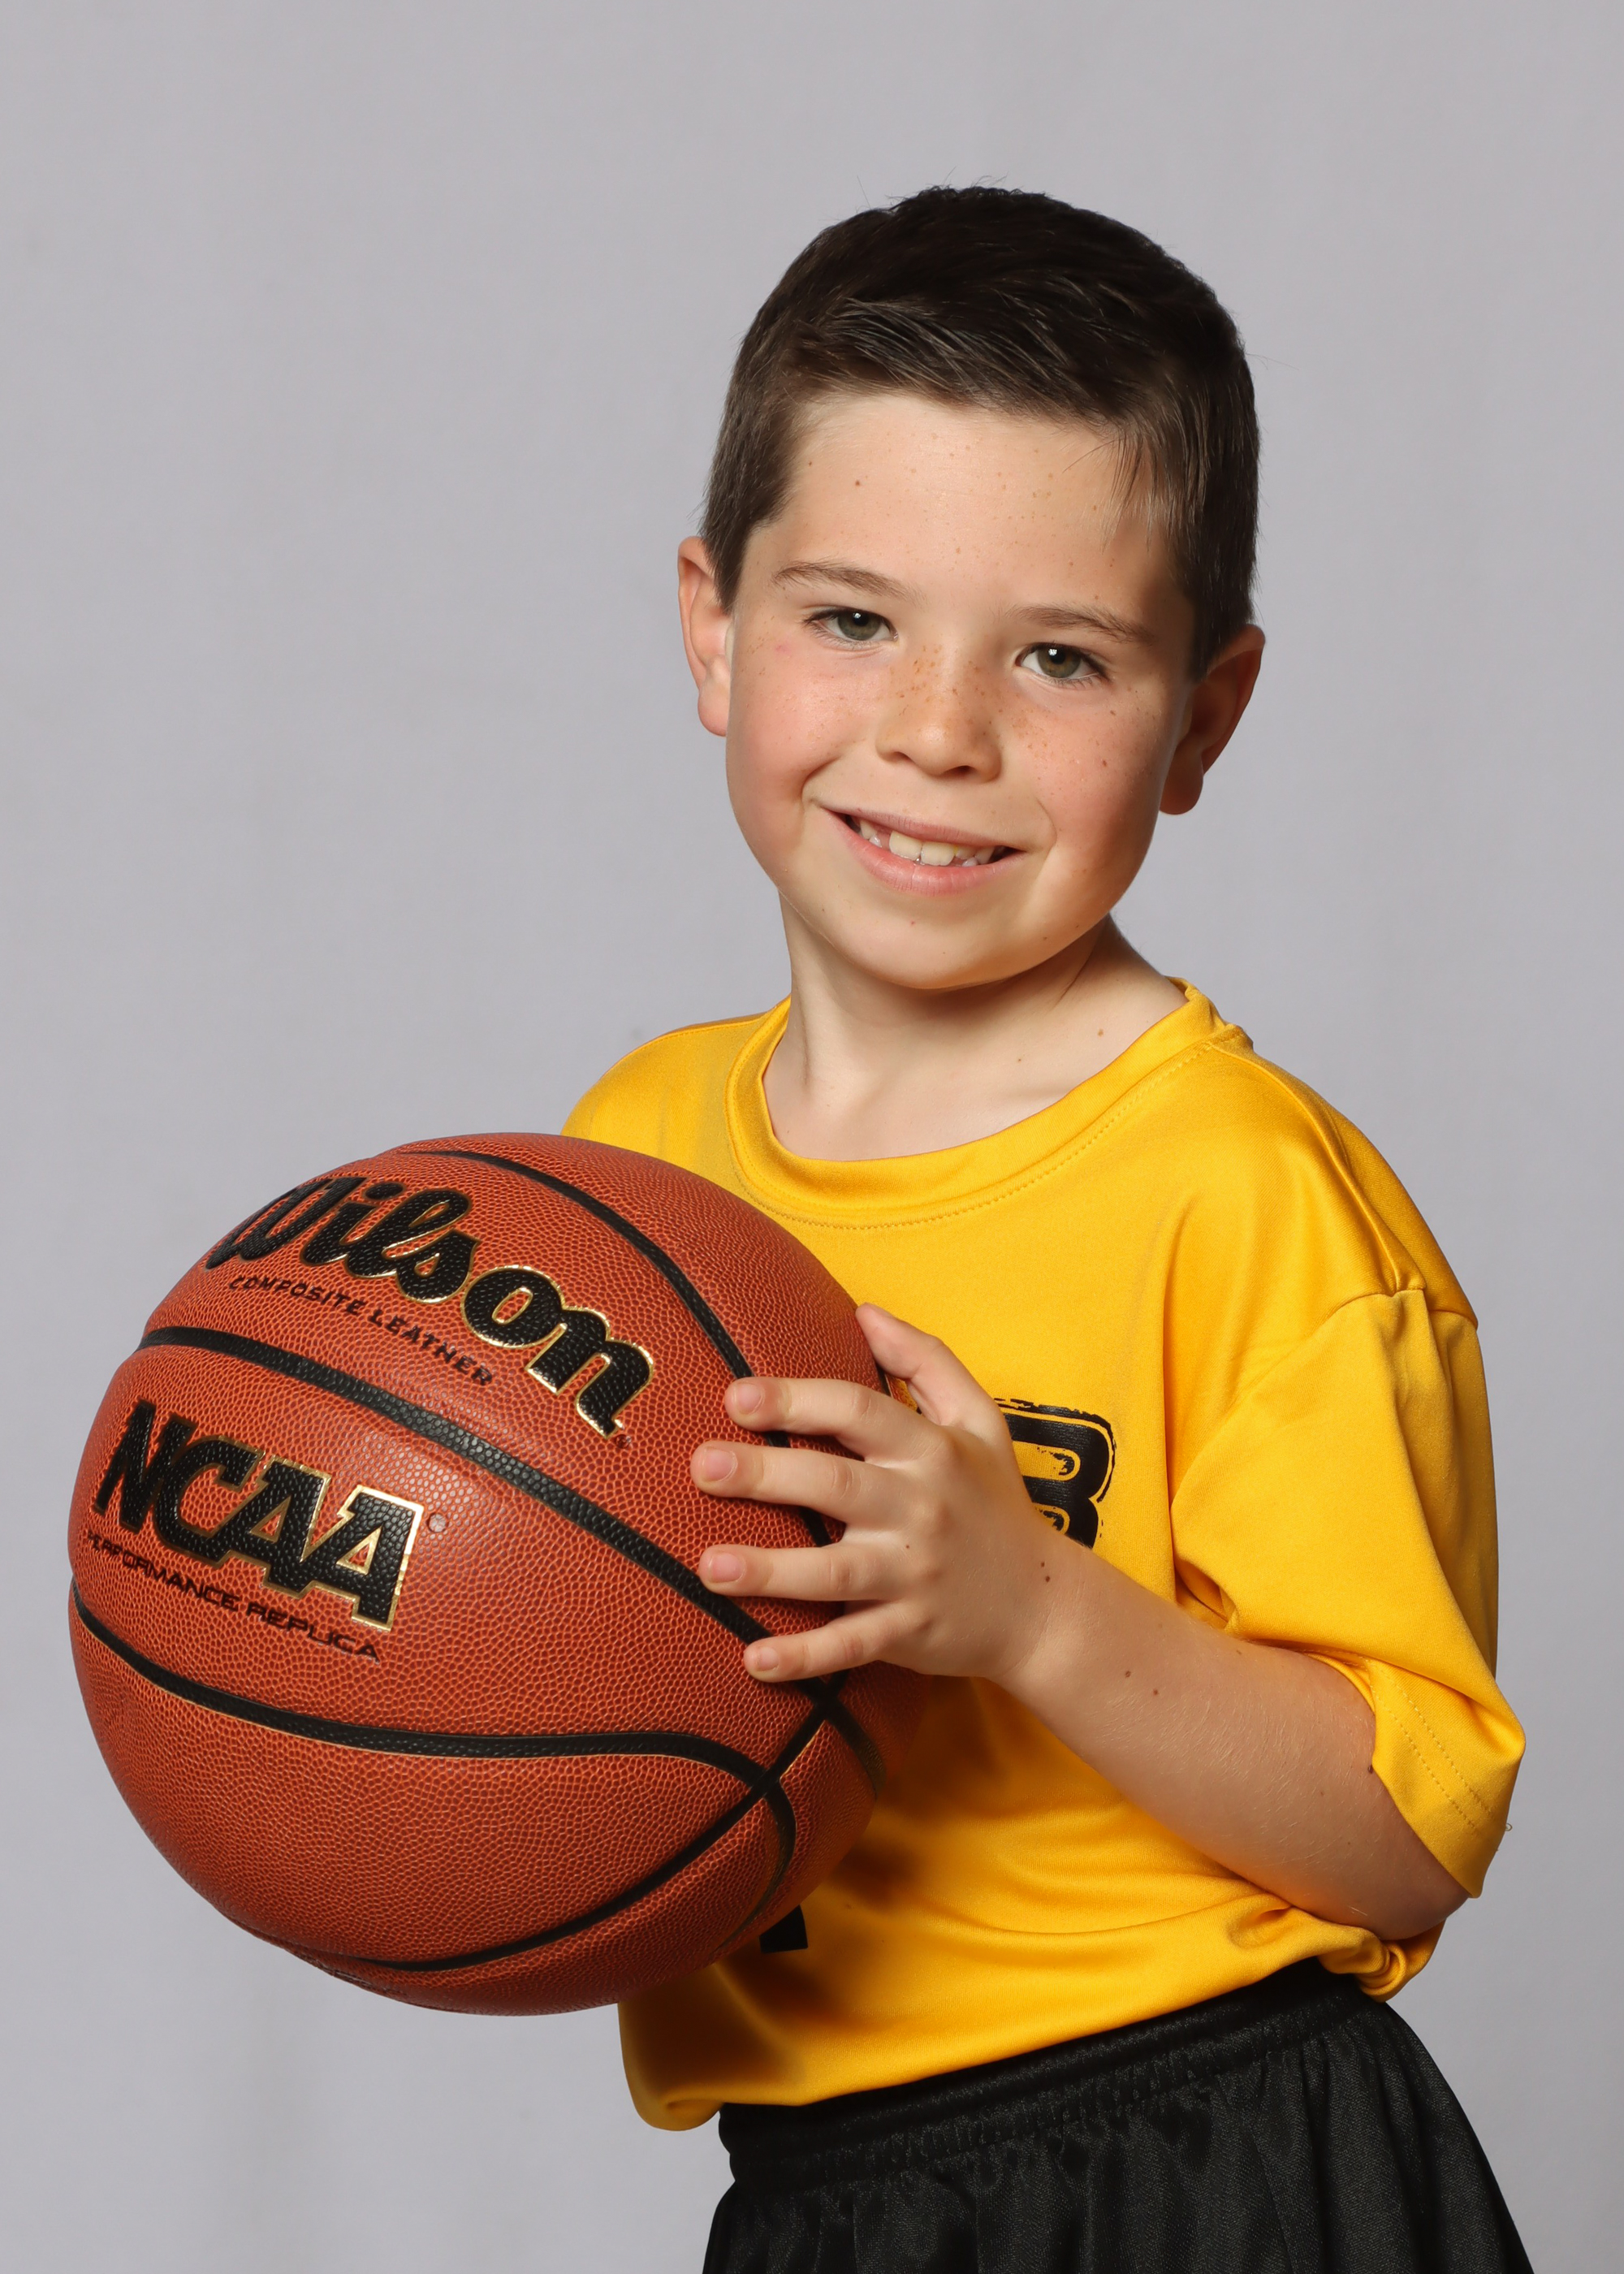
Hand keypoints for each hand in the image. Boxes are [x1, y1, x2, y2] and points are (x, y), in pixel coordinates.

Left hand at [692, 1304, 1073, 1684]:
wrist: (1043, 1604)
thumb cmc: (994, 1503)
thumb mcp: (979, 1420)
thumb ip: (925, 1361)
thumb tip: (864, 1310)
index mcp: (931, 1451)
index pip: (859, 1412)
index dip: (798, 1399)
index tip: (737, 1397)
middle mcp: (922, 1508)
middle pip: (836, 1484)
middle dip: (767, 1473)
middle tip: (703, 1465)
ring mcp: (915, 1574)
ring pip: (837, 1571)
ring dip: (772, 1571)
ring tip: (709, 1565)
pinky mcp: (910, 1632)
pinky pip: (852, 1645)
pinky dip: (806, 1656)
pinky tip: (754, 1659)